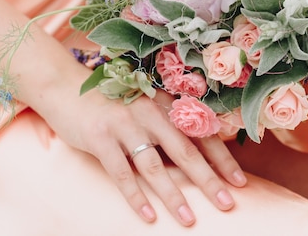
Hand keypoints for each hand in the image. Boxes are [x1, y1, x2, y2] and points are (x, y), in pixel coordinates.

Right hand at [43, 76, 247, 226]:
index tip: (240, 182)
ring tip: (188, 220)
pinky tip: (147, 217)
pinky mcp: (100, 138)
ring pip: (154, 165)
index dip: (223, 159)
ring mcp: (124, 124)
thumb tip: (198, 156)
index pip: (201, 133)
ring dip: (173, 195)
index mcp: (164, 105)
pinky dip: (135, 197)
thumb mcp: (144, 106)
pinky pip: (121, 173)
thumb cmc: (112, 103)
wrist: (67, 88)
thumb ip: (167, 125)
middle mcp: (149, 112)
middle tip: (228, 204)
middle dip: (209, 180)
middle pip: (185, 151)